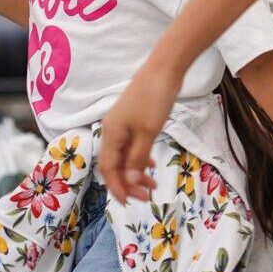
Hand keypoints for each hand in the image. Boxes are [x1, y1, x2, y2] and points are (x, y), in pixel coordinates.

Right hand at [97, 63, 177, 203]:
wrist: (164, 68)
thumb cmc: (154, 99)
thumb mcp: (148, 132)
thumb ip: (137, 159)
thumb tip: (128, 184)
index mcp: (111, 134)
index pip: (108, 168)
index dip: (117, 188)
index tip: (130, 203)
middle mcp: (112, 130)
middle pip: (114, 164)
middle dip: (127, 183)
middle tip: (147, 195)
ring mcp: (122, 124)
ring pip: (124, 156)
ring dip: (135, 172)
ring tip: (152, 184)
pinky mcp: (133, 119)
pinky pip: (131, 146)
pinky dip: (139, 158)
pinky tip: (151, 165)